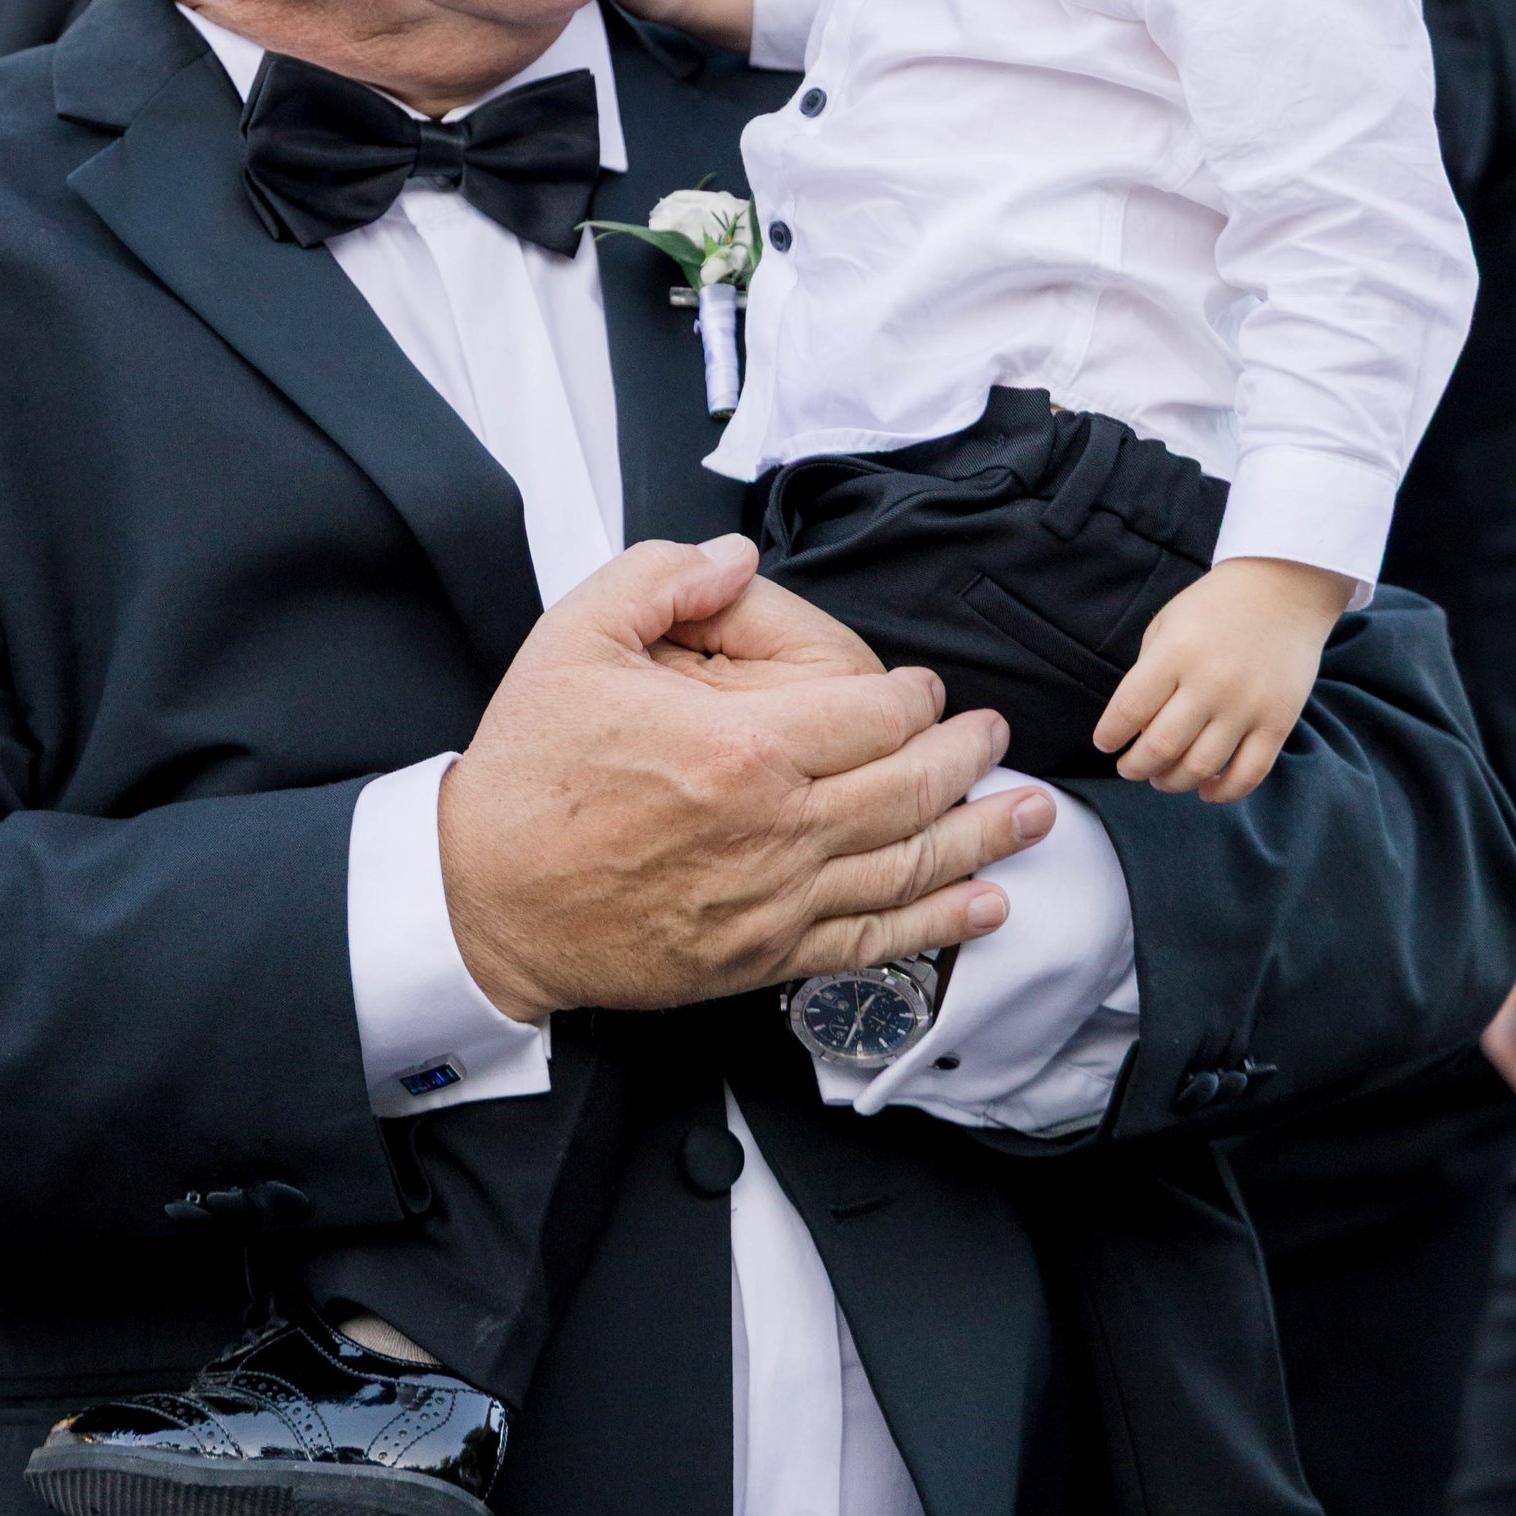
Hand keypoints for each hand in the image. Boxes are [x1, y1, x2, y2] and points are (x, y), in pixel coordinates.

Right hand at [436, 533, 1045, 1022]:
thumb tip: (738, 559)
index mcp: (742, 746)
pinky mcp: (760, 956)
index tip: (926, 689)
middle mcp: (775, 829)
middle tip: (994, 738)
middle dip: (967, 759)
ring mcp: (774, 901)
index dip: (917, 697)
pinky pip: (871, 943)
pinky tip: (981, 909)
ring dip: (982, 841)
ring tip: (1031, 818)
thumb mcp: (576, 638)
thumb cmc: (530, 770)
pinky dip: (937, 926)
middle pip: (911, 790)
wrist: (483, 895)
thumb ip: (663, 578)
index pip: (875, 715)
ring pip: (909, 870)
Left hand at [1094, 554, 1352, 801]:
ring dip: (1173, 782)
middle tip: (1130, 768)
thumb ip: (1148, 672)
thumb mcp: (1168, 623)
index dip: (1110, 736)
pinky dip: (1224, 793)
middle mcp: (1211, 682)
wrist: (1283, 588)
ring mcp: (1248, 705)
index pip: (1129, 710)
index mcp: (1175, 652)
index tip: (1105, 744)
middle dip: (1136, 767)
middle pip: (1161, 747)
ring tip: (1162, 779)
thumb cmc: (1214, 607)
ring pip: (1202, 767)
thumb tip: (1134, 729)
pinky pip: (1249, 774)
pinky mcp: (1278, 722)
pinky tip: (1206, 789)